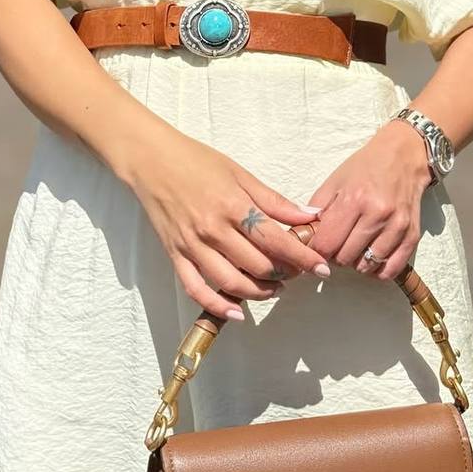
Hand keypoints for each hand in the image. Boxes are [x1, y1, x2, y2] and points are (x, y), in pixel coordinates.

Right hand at [127, 131, 332, 320]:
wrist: (151, 159)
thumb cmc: (196, 160)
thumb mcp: (239, 173)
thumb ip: (274, 200)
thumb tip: (309, 215)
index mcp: (232, 205)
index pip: (275, 240)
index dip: (302, 257)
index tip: (321, 268)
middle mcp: (213, 229)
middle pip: (257, 265)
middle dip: (284, 274)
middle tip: (297, 272)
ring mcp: (192, 245)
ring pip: (231, 282)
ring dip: (259, 292)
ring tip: (274, 288)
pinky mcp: (175, 255)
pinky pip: (196, 289)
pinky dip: (218, 306)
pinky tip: (237, 312)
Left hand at [304, 120, 432, 281]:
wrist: (403, 156)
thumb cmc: (366, 167)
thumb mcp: (335, 180)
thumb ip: (316, 207)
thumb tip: (304, 233)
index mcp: (353, 199)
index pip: (327, 243)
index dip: (318, 249)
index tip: (319, 245)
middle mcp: (376, 214)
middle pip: (345, 258)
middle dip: (336, 255)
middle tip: (338, 243)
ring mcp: (396, 226)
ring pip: (366, 266)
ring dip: (356, 262)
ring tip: (355, 248)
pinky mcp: (412, 235)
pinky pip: (390, 270)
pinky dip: (377, 270)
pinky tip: (371, 257)